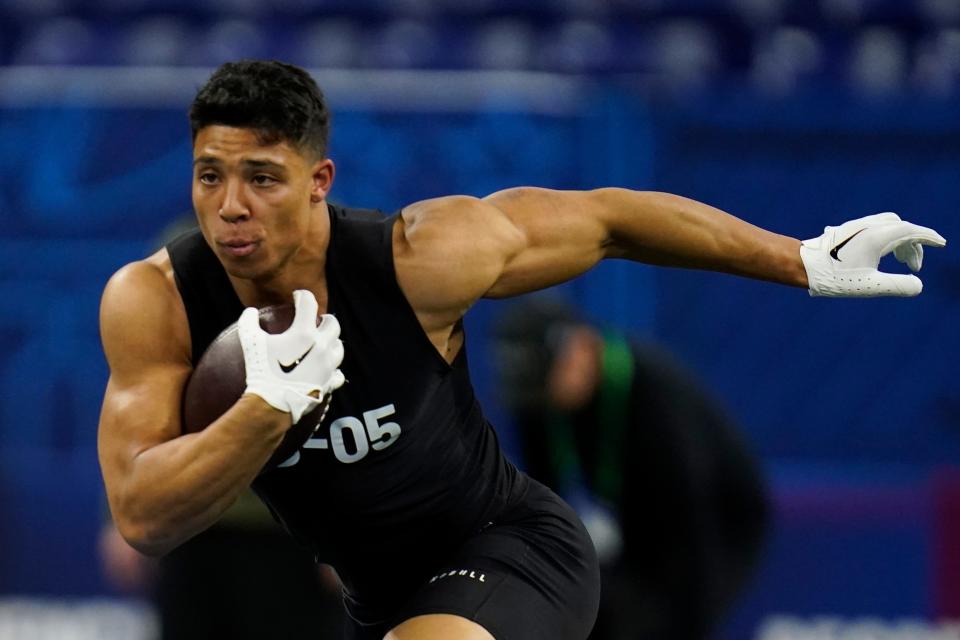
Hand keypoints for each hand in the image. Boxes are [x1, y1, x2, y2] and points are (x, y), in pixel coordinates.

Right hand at [238, 290, 345, 422]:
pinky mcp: (329, 383)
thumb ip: (249, 322)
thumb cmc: (261, 370)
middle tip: (316, 320)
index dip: (303, 296)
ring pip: (338, 347)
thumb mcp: (250, 342)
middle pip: (333, 324)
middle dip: (325, 319)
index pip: (309, 304)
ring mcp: (328, 366)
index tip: (298, 297)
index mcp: (304, 333)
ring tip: (322, 343)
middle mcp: (321, 346)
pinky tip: (325, 369)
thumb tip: (250, 311)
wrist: (272, 404)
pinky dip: (332, 369)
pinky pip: (337, 373)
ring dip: (332, 342)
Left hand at [799, 212, 945, 296]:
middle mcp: (868, 226)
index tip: (941, 244)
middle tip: (915, 266)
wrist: (803, 266)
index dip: (928, 238)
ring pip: (887, 227)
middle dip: (913, 244)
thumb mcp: (870, 285)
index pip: (911, 231)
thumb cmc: (835, 277)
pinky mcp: (846, 231)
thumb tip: (918, 285)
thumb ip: (897, 285)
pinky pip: (875, 228)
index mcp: (877, 236)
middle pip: (901, 228)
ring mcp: (856, 226)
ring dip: (899, 241)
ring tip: (902, 261)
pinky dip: (886, 238)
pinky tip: (880, 255)